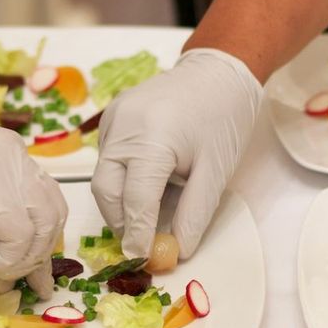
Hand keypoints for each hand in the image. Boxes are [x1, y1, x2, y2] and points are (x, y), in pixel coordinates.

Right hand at [0, 99, 66, 297]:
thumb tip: (8, 274)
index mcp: (11, 155)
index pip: (46, 199)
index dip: (42, 238)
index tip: (33, 269)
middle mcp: (18, 159)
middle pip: (54, 213)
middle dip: (38, 252)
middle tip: (15, 275)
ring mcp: (10, 174)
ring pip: (44, 227)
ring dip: (20, 257)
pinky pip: (19, 239)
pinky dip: (1, 258)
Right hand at [91, 48, 260, 259]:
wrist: (218, 69)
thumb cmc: (224, 117)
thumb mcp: (216, 171)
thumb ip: (195, 214)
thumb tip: (178, 250)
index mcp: (150, 139)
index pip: (135, 199)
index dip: (137, 233)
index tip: (142, 258)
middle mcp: (122, 127)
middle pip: (106, 190)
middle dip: (120, 221)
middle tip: (140, 243)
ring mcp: (112, 120)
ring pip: (104, 176)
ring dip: (121, 203)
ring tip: (147, 215)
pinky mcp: (111, 118)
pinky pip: (108, 159)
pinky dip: (122, 180)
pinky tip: (146, 183)